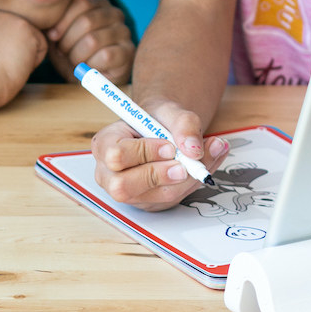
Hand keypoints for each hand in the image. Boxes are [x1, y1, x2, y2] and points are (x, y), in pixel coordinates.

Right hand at [0, 7, 48, 110]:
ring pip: (29, 39)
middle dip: (12, 51)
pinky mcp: (24, 26)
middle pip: (15, 34)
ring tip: (7, 65)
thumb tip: (0, 44)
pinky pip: (41, 46)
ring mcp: (8, 17)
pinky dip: (34, 62)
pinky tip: (17, 66)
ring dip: (23, 55)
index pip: (1, 34)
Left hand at [46, 0, 134, 84]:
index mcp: (97, 3)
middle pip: (86, 21)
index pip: (81, 2)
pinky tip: (88, 69)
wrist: (90, 77)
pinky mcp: (129, 51)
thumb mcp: (60, 34)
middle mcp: (114, 13)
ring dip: (77, 56)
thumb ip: (55, 22)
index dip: (63, 21)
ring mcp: (124, 31)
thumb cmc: (72, 51)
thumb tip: (48, 22)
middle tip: (64, 53)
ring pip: (93, 40)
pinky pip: (105, 56)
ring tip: (75, 62)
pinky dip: (91, 66)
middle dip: (68, 41)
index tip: (53, 36)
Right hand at [91, 102, 228, 210]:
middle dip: (158, 176)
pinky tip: (204, 165)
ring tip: (205, 158)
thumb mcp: (170, 110)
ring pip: (155, 197)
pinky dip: (193, 182)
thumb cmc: (156, 118)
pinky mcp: (150, 201)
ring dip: (186, 180)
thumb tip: (193, 149)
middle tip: (183, 165)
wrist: (162, 128)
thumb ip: (183, 123)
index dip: (143, 153)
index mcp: (105, 144)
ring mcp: (130, 192)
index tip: (169, 146)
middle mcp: (110, 173)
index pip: (116, 156)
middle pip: (124, 187)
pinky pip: (172, 199)